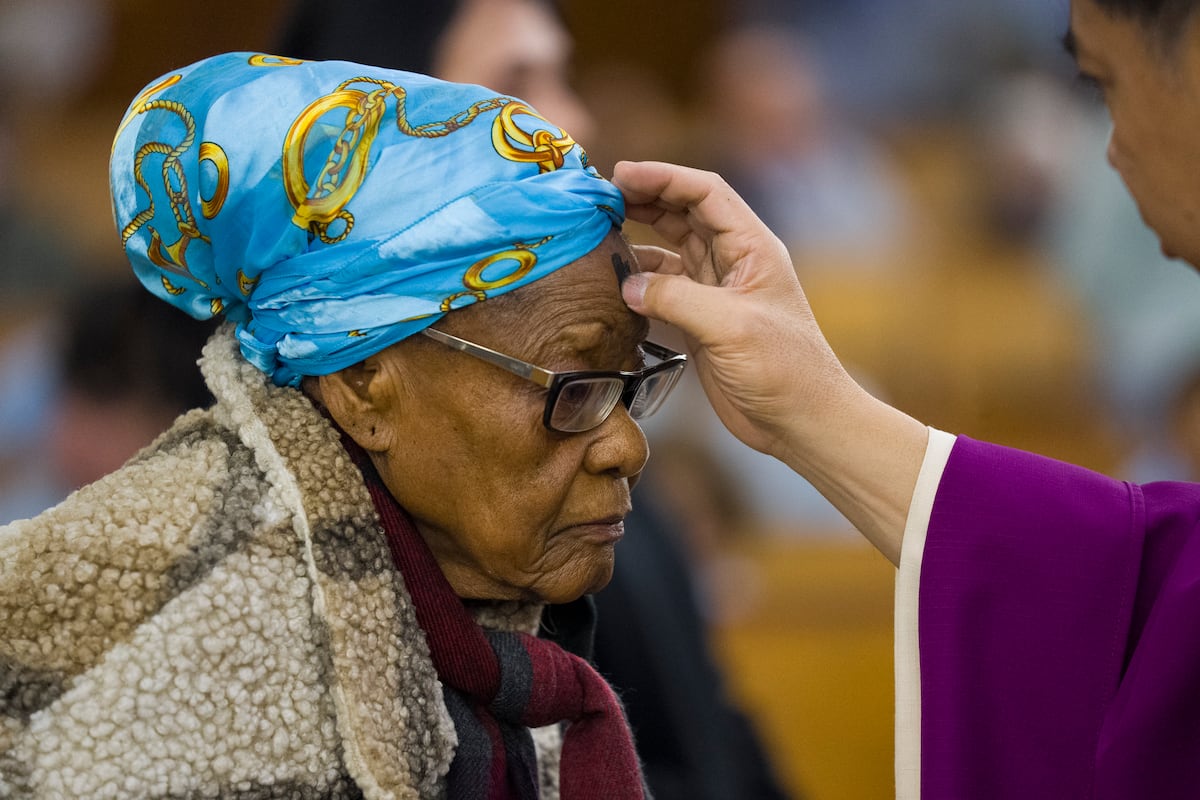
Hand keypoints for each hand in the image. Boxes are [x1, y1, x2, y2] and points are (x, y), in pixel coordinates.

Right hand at [614, 160, 926, 561]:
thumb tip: (628, 284)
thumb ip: (676, 298)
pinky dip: (640, 280)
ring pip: (673, 247)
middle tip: (602, 196)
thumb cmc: (785, 370)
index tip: (622, 175)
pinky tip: (617, 282)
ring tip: (601, 231)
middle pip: (685, 212)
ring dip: (640, 236)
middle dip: (646, 199)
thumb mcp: (730, 326)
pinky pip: (666, 287)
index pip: (706, 193)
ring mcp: (718, 291)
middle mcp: (735, 262)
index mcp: (752, 248)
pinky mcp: (704, 321)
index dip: (664, 177)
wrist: (801, 422)